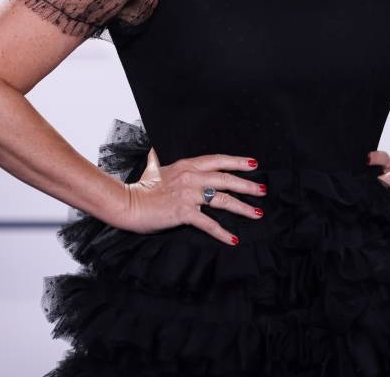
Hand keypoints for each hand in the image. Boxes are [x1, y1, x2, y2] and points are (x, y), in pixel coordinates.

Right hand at [120, 146, 265, 244]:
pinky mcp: (183, 212)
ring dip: (242, 208)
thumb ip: (156, 159)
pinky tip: (233, 238)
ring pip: (223, 199)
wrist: (127, 203)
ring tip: (257, 213)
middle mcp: (191, 177)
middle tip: (262, 191)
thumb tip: (152, 150)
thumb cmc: (140, 188)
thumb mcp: (152, 169)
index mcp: (187, 165)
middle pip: (226, 179)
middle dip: (248, 185)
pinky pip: (208, 223)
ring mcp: (188, 195)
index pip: (217, 160)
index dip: (237, 162)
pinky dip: (222, 232)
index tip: (253, 164)